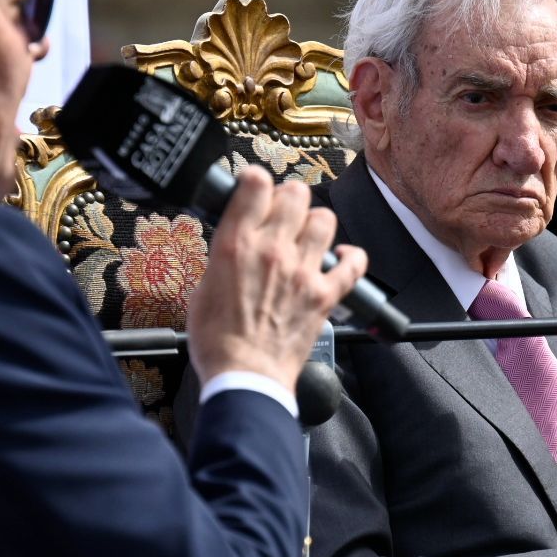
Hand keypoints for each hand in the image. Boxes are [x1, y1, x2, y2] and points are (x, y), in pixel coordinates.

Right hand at [186, 166, 367, 390]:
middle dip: (288, 197)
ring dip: (315, 223)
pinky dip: (350, 257)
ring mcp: (303, 271)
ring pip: (324, 219)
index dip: (256, 180)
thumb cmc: (218, 341)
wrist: (245, 376)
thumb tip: (233, 246)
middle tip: (281, 212)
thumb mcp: (202, 288)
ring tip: (306, 235)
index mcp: (236, 244)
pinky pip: (353, 263)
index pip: (255, 184)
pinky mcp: (324, 294)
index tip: (255, 186)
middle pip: (295, 194)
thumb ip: (223, 259)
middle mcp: (272, 250)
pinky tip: (341, 257)